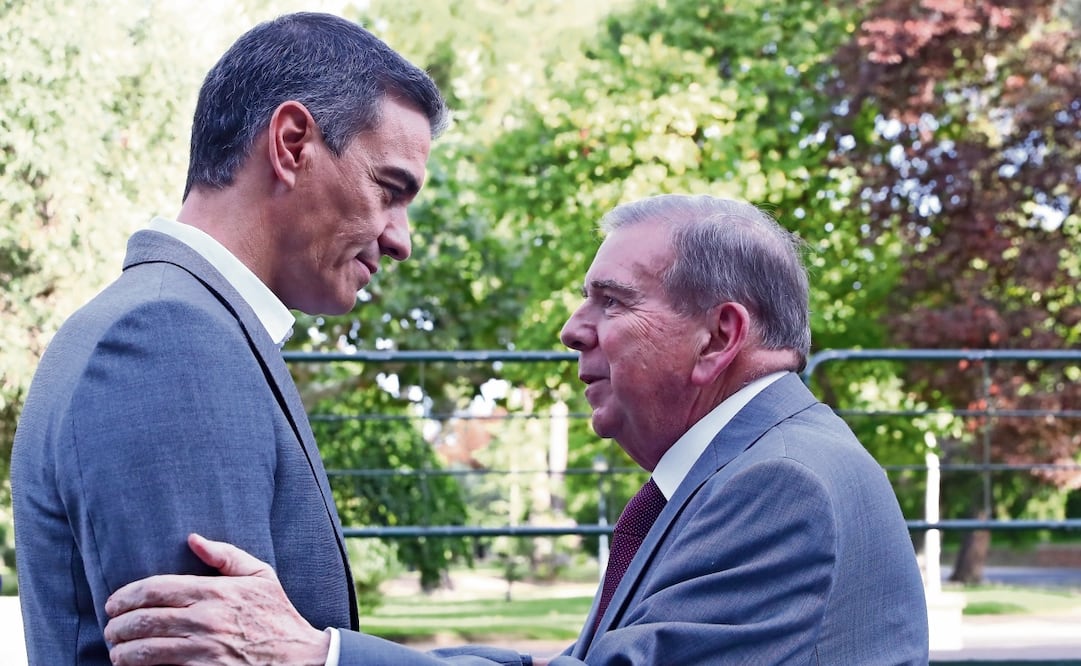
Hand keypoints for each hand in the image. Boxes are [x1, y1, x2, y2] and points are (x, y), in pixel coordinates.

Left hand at [104, 533, 330, 665]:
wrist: (300, 658)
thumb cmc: (277, 615)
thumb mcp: (260, 576)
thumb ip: (226, 555)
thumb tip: (192, 539)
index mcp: (215, 591)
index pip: (155, 588)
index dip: (126, 595)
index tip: (113, 602)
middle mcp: (205, 619)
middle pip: (143, 619)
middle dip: (117, 624)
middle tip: (111, 628)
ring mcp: (203, 650)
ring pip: (145, 649)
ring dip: (122, 650)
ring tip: (117, 650)